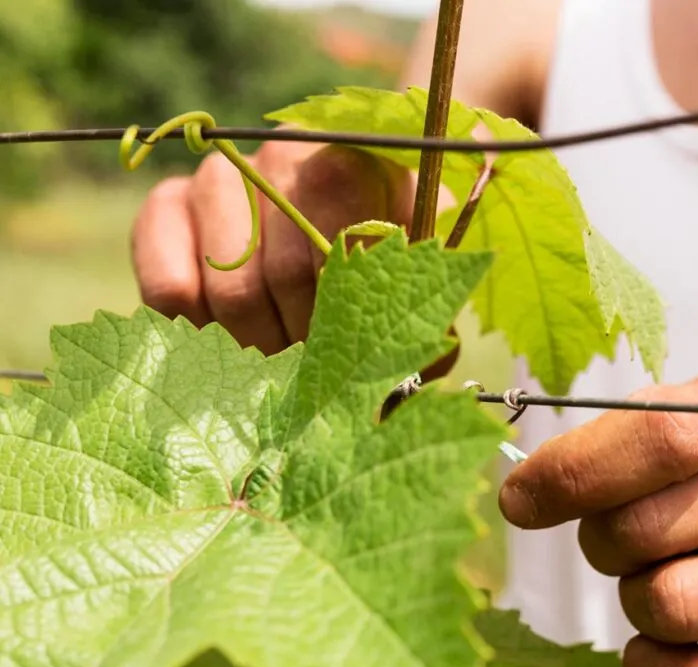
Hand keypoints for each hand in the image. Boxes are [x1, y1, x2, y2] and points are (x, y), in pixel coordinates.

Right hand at [131, 139, 412, 353]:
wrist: (310, 227)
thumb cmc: (377, 264)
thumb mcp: (414, 280)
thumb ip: (425, 311)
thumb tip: (423, 360)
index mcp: (360, 162)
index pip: (343, 246)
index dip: (344, 318)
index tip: (350, 357)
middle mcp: (286, 153)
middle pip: (288, 275)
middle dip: (305, 345)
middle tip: (315, 376)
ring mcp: (221, 175)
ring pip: (233, 289)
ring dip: (259, 349)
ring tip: (278, 367)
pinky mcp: (165, 206)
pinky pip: (171, 289)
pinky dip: (201, 337)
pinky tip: (228, 346)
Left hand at [499, 370, 697, 666]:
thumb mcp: (683, 428)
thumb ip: (608, 445)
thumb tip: (523, 496)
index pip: (657, 436)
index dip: (570, 474)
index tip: (519, 500)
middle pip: (640, 530)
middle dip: (603, 542)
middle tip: (626, 541)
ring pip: (665, 607)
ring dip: (635, 601)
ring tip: (665, 580)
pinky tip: (664, 643)